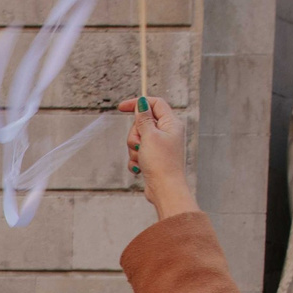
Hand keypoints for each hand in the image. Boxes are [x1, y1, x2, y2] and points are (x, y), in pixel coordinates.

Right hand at [118, 95, 196, 218]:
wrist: (164, 188)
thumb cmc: (160, 162)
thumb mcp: (149, 136)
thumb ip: (144, 118)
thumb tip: (142, 103)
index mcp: (170, 123)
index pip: (154, 103)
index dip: (138, 103)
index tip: (121, 107)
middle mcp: (166, 132)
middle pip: (142, 123)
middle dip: (134, 134)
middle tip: (139, 144)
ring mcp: (159, 146)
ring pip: (137, 139)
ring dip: (133, 149)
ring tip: (141, 158)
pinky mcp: (153, 157)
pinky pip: (137, 153)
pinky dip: (135, 159)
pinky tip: (139, 167)